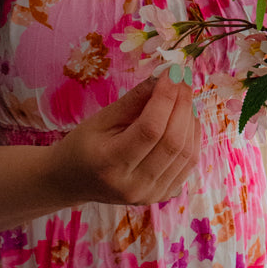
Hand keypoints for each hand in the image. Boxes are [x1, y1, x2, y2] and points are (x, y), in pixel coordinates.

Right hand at [49, 74, 200, 206]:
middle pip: (172, 141)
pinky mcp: (163, 195)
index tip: (172, 72)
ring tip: (183, 97)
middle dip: (182, 105)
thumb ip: (134, 99)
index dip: (166, 97)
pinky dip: (192, 136)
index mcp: (110, 164)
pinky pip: (189, 163)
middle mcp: (133, 185)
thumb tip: (164, 76)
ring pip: (186, 152)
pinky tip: (185, 118)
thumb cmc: (83, 146)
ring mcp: (151, 194)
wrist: (74, 181)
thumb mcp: (101, 119)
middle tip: (182, 80)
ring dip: (190, 119)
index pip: (150, 129)